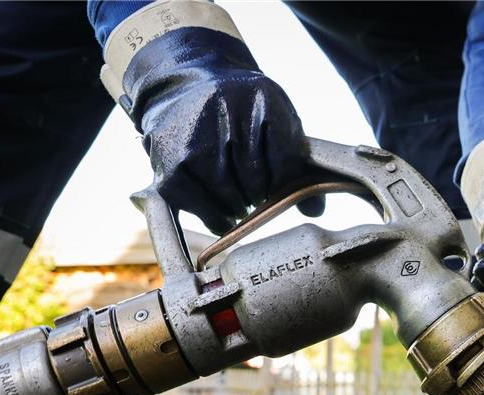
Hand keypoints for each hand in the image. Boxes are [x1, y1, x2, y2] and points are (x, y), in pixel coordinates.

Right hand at [122, 28, 314, 233]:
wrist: (188, 86)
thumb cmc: (243, 112)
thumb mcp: (277, 120)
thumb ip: (298, 161)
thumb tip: (315, 211)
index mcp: (260, 97)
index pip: (285, 159)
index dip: (286, 183)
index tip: (280, 185)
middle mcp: (222, 112)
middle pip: (256, 181)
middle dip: (263, 195)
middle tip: (258, 193)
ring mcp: (190, 139)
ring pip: (230, 198)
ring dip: (241, 208)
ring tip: (241, 199)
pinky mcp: (168, 166)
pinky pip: (201, 208)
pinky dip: (217, 218)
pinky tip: (224, 213)